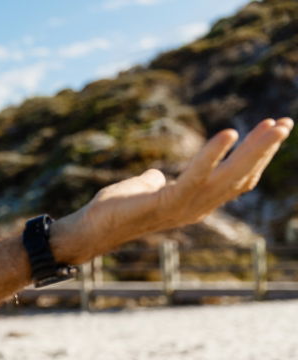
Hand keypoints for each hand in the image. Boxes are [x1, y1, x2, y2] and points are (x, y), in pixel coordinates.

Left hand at [59, 117, 292, 262]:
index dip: (257, 157)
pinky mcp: (165, 202)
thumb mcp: (142, 190)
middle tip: (286, 123)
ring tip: (272, 125)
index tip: (273, 130)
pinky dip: (212, 156)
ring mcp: (183, 208)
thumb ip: (154, 182)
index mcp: (195, 203)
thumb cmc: (114, 210)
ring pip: (228, 177)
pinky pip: (194, 177)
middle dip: (265, 150)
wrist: (90, 229)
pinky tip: (227, 134)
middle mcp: (196, 207)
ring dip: (252, 150)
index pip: (236, 180)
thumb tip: (155, 176)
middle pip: (240, 178)